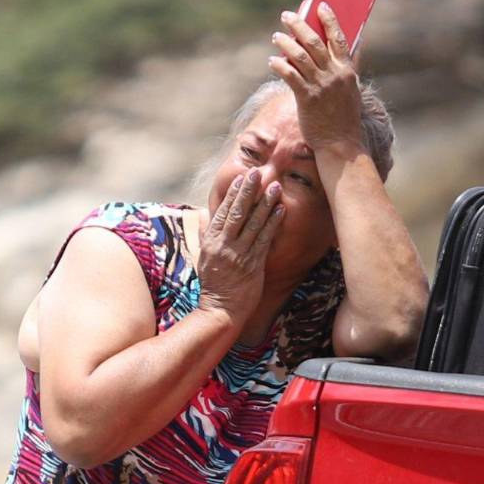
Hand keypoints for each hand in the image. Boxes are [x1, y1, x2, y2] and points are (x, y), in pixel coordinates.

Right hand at [196, 168, 284, 321]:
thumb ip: (204, 235)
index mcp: (211, 242)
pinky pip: (264, 239)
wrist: (220, 310)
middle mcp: (224, 245)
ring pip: (253, 223)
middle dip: (248, 191)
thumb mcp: (203, 258)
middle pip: (237, 213)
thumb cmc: (213, 284)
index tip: (242, 178)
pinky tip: (280, 210)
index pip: (222, 212)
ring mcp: (239, 255)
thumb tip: (203, 216)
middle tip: (258, 173)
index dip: (233, 194)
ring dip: (265, 203)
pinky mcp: (253, 264)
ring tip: (274, 187)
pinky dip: (273, 223)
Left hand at [268, 3, 363, 152]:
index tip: (320, 5)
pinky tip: (272, 61)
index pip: (339, 38)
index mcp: (347, 70)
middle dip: (299, 25)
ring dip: (285, 43)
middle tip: (287, 15)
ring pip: (300, 56)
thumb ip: (349, 67)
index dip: (329, 19)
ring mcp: (320, 86)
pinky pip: (290, 75)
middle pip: (315, 42)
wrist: (340, 144)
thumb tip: (353, 45)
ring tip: (276, 36)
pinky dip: (279, 65)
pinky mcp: (306, 98)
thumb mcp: (351, 89)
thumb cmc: (343, 117)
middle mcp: (334, 75)